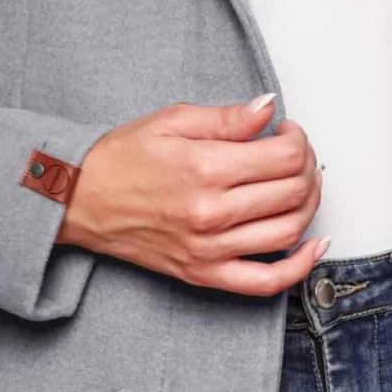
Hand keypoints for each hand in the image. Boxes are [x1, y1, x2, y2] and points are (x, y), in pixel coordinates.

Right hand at [56, 93, 326, 295]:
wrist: (79, 200)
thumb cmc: (121, 159)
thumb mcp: (172, 121)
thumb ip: (227, 118)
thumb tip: (269, 109)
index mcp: (205, 168)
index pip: (285, 157)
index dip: (298, 140)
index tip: (287, 133)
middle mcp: (212, 213)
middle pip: (294, 192)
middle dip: (307, 167)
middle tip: (296, 154)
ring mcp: (209, 249)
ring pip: (289, 231)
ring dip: (309, 206)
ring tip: (300, 186)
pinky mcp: (204, 274)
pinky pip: (265, 282)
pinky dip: (298, 268)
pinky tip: (313, 247)